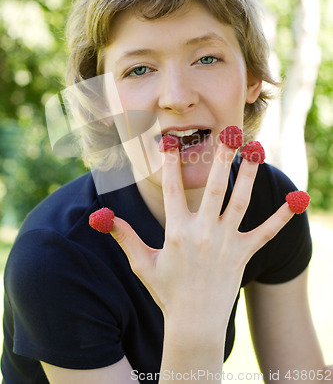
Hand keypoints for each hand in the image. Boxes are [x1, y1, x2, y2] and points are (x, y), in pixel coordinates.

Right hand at [109, 142, 293, 322]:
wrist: (194, 323)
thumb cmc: (166, 290)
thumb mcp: (142, 263)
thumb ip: (125, 236)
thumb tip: (101, 217)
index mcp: (177, 232)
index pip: (171, 190)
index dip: (171, 163)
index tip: (172, 139)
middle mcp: (203, 233)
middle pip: (213, 189)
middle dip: (221, 159)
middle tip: (229, 132)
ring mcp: (226, 243)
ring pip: (241, 202)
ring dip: (249, 175)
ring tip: (257, 149)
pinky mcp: (244, 253)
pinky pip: (266, 232)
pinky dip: (281, 216)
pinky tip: (297, 199)